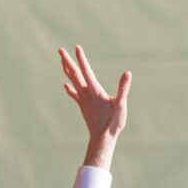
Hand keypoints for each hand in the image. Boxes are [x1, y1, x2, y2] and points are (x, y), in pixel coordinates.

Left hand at [58, 46, 131, 169]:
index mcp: (95, 92)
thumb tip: (127, 73)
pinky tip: (66, 85)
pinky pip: (74, 94)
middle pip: (74, 74)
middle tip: (60, 50)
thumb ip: (123, 89)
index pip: (86, 71)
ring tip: (62, 60)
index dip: (82, 59)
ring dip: (67, 70)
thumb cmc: (113, 123)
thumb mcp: (121, 105)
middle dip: (67, 61)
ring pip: (72, 81)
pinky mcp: (83, 106)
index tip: (77, 47)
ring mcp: (83, 100)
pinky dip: (70, 88)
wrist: (102, 139)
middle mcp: (86, 94)